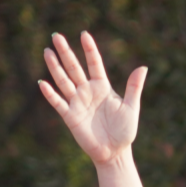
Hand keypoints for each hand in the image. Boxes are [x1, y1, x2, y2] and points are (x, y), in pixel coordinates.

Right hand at [38, 32, 145, 164]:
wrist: (115, 152)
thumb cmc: (124, 131)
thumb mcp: (131, 107)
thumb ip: (134, 87)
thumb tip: (143, 67)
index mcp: (103, 87)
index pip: (94, 64)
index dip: (89, 49)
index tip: (84, 34)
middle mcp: (87, 91)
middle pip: (74, 68)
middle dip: (66, 52)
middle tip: (56, 35)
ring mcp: (77, 102)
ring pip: (63, 81)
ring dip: (55, 67)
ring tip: (47, 51)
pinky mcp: (70, 116)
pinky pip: (58, 103)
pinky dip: (50, 94)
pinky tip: (42, 83)